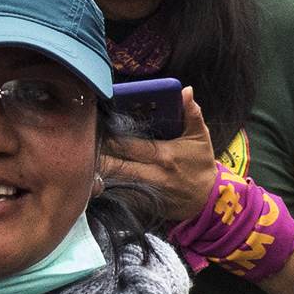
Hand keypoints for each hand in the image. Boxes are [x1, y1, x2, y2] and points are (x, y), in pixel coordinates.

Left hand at [100, 86, 217, 221]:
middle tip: (86, 146)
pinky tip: (98, 180)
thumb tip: (186, 91)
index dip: (112, 139)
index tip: (99, 130)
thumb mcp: (200, 136)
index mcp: (164, 154)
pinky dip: (109, 187)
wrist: (207, 198)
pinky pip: (120, 195)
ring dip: (101, 172)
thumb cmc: (200, 164)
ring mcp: (147, 190)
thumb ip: (192, 112)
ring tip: (87, 162)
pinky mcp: (144, 202)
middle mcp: (153, 173)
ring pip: (115, 181)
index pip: (130, 145)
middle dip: (99, 156)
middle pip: (117, 165)